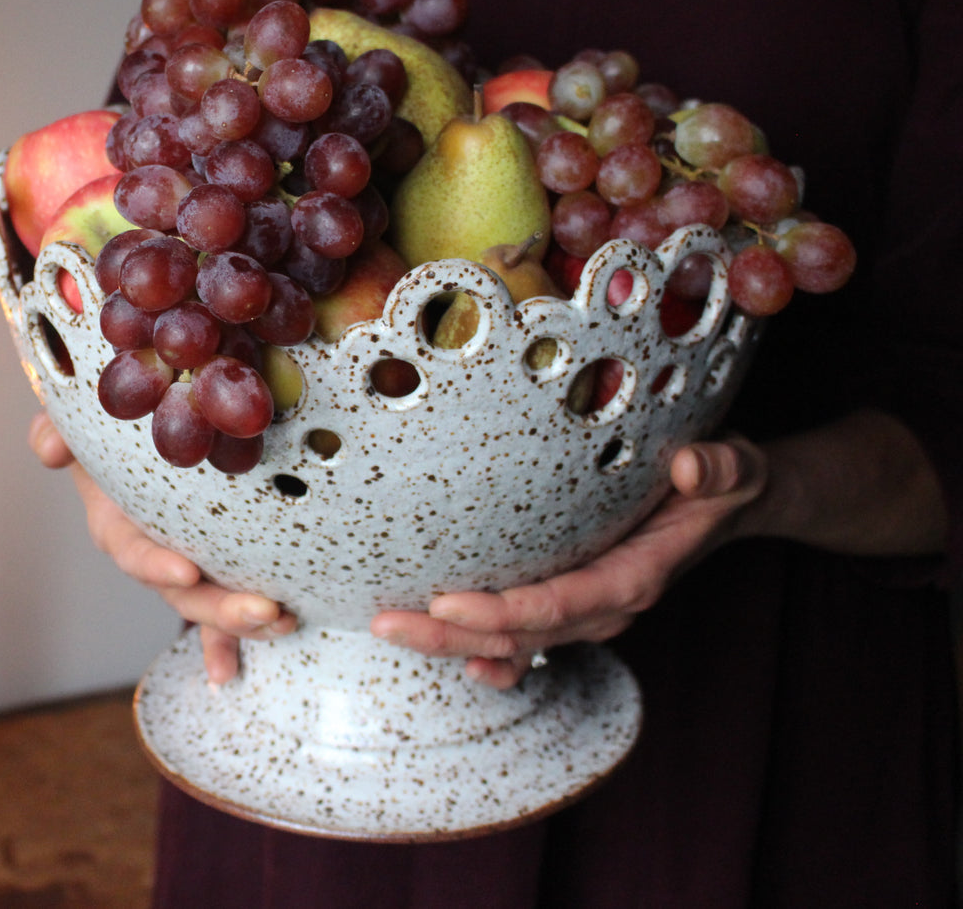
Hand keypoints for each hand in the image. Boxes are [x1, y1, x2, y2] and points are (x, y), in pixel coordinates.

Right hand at [28, 411, 296, 682]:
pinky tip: (284, 634)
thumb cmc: (106, 427)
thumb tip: (49, 450)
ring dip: (246, 620)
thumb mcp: (77, 423)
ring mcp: (187, 563)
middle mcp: (154, 554)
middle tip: (262, 609)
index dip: (156, 566)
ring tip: (284, 621)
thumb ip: (56, 431)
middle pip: (182, 595)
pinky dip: (248, 625)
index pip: (134, 553)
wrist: (137, 431)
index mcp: (118, 527)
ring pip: (211, 604)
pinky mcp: (216, 562)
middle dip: (220, 609)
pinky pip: (231, 595)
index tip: (187, 572)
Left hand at [371, 437, 767, 688]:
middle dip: (451, 634)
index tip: (446, 602)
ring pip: (512, 640)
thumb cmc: (722, 481)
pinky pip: (524, 641)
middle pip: (521, 633)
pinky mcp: (570, 604)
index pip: (559, 604)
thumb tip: (694, 470)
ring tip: (388, 629)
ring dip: (450, 641)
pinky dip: (486, 653)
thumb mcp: (736, 467)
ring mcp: (585, 611)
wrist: (727, 505)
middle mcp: (607, 605)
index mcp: (636, 577)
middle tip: (385, 623)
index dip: (503, 611)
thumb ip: (722, 467)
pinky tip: (448, 653)